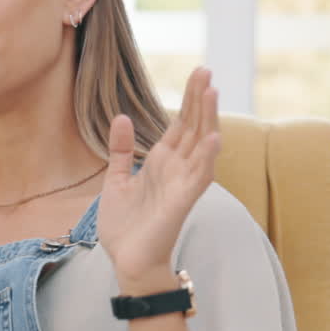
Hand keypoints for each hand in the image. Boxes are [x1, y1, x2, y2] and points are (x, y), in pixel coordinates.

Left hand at [97, 67, 220, 281]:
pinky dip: (207, 158)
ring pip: (201, 146)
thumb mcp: (116, 180)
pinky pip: (199, 178)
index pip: (181, 124)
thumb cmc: (126, 225)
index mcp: (162, 162)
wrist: (127, 260)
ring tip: (212, 92)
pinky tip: (213, 138)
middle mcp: (177, 169)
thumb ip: (121, 150)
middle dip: (199, 100)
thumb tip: (121, 116)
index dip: (189, 99)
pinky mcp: (181, 202)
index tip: (198, 72)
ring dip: (208, 120)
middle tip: (206, 70)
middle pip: (194, 127)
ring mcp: (182, 185)